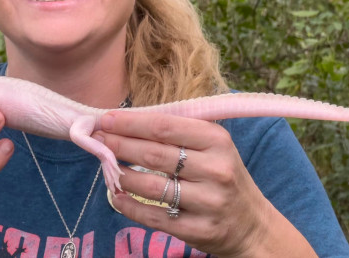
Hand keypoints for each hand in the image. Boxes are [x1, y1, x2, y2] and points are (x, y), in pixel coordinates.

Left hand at [94, 111, 315, 257]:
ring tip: (106, 166)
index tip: (105, 118)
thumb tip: (126, 121)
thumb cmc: (222, 175)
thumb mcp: (212, 146)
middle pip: (154, 154)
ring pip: (150, 186)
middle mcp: (215, 169)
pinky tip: (116, 195)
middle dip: (119, 144)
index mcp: (217, 140)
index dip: (130, 122)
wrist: (251, 225)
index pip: (165, 126)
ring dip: (121, 175)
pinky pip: (154, 216)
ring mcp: (208, 202)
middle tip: (97, 138)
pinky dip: (128, 204)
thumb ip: (176, 132)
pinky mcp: (199, 230)